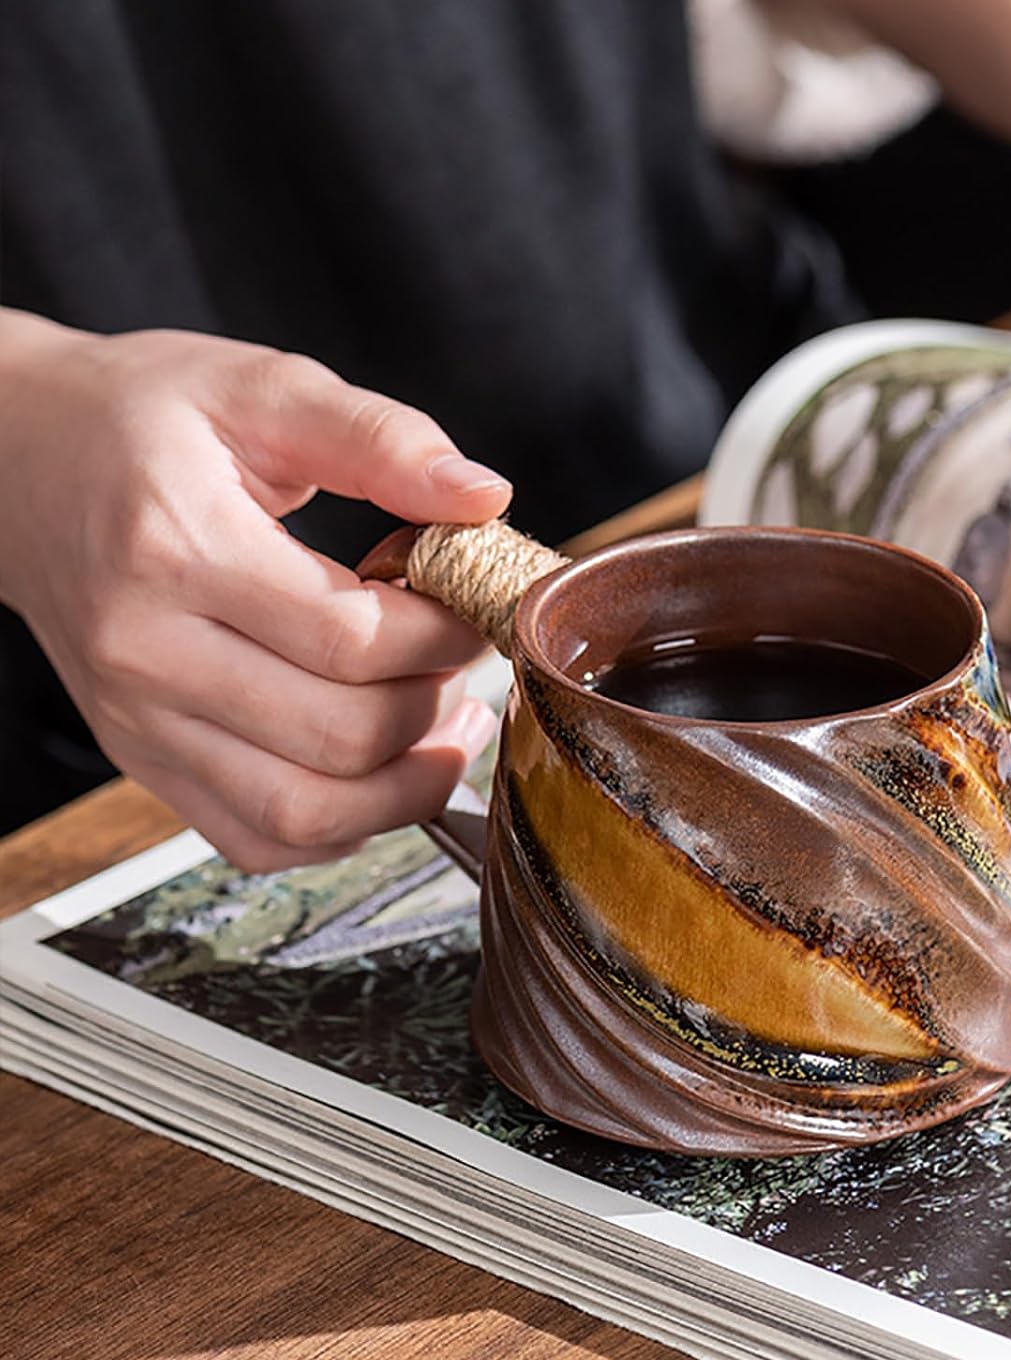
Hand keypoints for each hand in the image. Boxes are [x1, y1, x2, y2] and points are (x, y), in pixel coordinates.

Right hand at [0, 317, 509, 870]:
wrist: (14, 462)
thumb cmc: (142, 422)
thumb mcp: (261, 389)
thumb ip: (380, 439)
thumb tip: (482, 495)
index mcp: (178, 549)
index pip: (352, 640)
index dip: (445, 637)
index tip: (474, 609)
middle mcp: (148, 653)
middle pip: (339, 737)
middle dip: (436, 709)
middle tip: (463, 666)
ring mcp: (139, 721)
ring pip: (304, 813)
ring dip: (406, 787)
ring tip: (448, 732)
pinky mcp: (142, 760)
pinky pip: (256, 839)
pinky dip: (340, 828)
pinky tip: (381, 774)